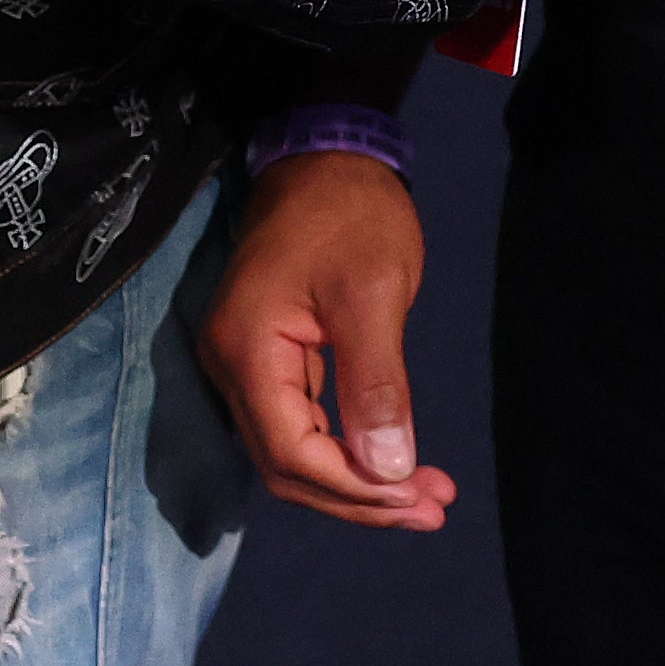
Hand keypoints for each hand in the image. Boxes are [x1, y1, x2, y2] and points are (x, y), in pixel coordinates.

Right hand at [204, 149, 453, 531]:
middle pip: (286, 464)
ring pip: (292, 450)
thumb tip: (389, 471)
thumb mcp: (374, 294)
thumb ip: (376, 385)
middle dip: (359, 497)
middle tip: (434, 508)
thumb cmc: (352, 216)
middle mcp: (230, 364)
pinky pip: (298, 422)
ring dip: (355, 481)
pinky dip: (345, 449)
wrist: (326, 157)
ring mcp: (243, 360)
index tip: (418, 497)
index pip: (291, 452)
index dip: (352, 489)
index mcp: (247, 350)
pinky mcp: (266, 355)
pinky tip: (391, 460)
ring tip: (425, 496)